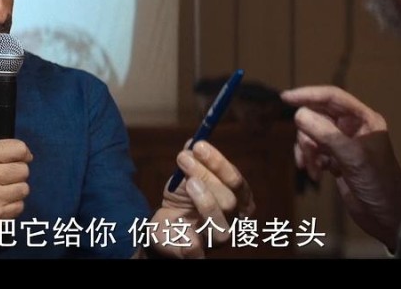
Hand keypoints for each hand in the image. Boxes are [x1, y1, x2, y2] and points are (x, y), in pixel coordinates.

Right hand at [0, 139, 31, 257]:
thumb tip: (27, 155)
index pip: (19, 148)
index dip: (23, 153)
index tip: (20, 158)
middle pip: (24, 170)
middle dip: (17, 173)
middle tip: (3, 178)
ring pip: (24, 189)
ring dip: (15, 191)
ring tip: (0, 192)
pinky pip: (19, 206)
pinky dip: (12, 206)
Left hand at [148, 141, 254, 258]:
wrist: (163, 229)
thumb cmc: (182, 200)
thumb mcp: (186, 176)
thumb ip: (192, 160)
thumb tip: (193, 143)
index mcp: (238, 202)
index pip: (237, 183)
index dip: (219, 163)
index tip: (199, 145)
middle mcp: (232, 224)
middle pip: (229, 202)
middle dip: (207, 176)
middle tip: (184, 158)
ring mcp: (214, 242)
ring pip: (220, 228)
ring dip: (205, 202)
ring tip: (188, 183)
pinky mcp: (194, 257)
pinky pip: (196, 253)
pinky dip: (190, 240)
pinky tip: (180, 226)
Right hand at [283, 85, 400, 250]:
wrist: (388, 219)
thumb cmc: (380, 186)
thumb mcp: (353, 158)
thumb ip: (326, 134)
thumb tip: (299, 114)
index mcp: (364, 120)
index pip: (332, 98)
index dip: (309, 94)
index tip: (286, 98)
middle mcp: (353, 128)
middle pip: (318, 116)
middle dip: (307, 133)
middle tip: (308, 152)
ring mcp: (344, 144)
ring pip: (313, 134)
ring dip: (307, 150)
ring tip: (312, 168)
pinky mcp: (337, 160)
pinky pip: (314, 151)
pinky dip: (310, 160)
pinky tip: (316, 174)